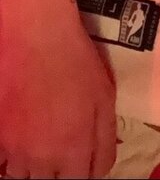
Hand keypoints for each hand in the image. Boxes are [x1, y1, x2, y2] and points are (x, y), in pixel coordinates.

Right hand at [0, 9, 117, 179]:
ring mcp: (13, 150)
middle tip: (60, 145)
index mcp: (73, 151)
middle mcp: (41, 159)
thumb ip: (105, 139)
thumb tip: (102, 168)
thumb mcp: (105, 97)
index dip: (84, 171)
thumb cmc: (75, 63)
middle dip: (58, 170)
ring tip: (39, 140)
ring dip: (32, 166)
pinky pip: (1, 162)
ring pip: (22, 175)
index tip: (83, 160)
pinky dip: (9, 156)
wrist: (36, 37)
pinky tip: (18, 138)